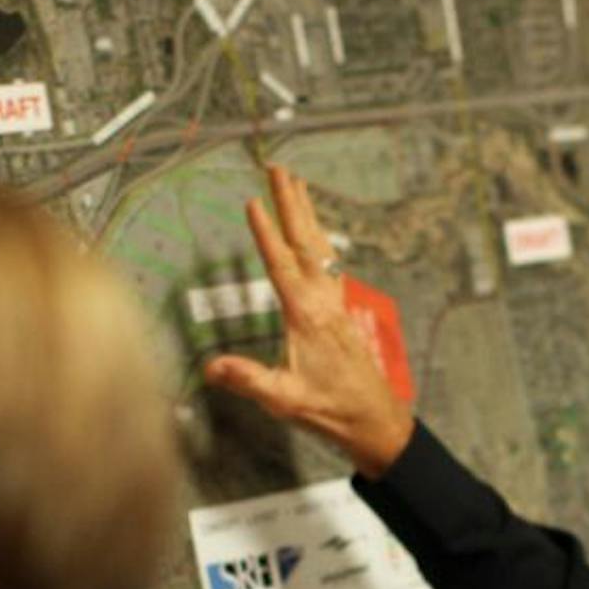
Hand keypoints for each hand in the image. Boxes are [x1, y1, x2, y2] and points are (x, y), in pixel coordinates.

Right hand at [203, 164, 415, 476]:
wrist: (375, 420)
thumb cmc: (332, 410)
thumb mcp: (286, 398)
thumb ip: (249, 379)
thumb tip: (212, 366)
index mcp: (307, 317)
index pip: (281, 266)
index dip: (265, 233)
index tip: (252, 202)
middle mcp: (323, 303)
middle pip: (304, 242)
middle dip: (291, 203)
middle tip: (278, 168)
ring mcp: (335, 304)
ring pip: (320, 248)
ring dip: (306, 214)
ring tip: (297, 183)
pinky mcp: (341, 312)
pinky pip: (329, 264)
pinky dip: (319, 240)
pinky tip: (316, 234)